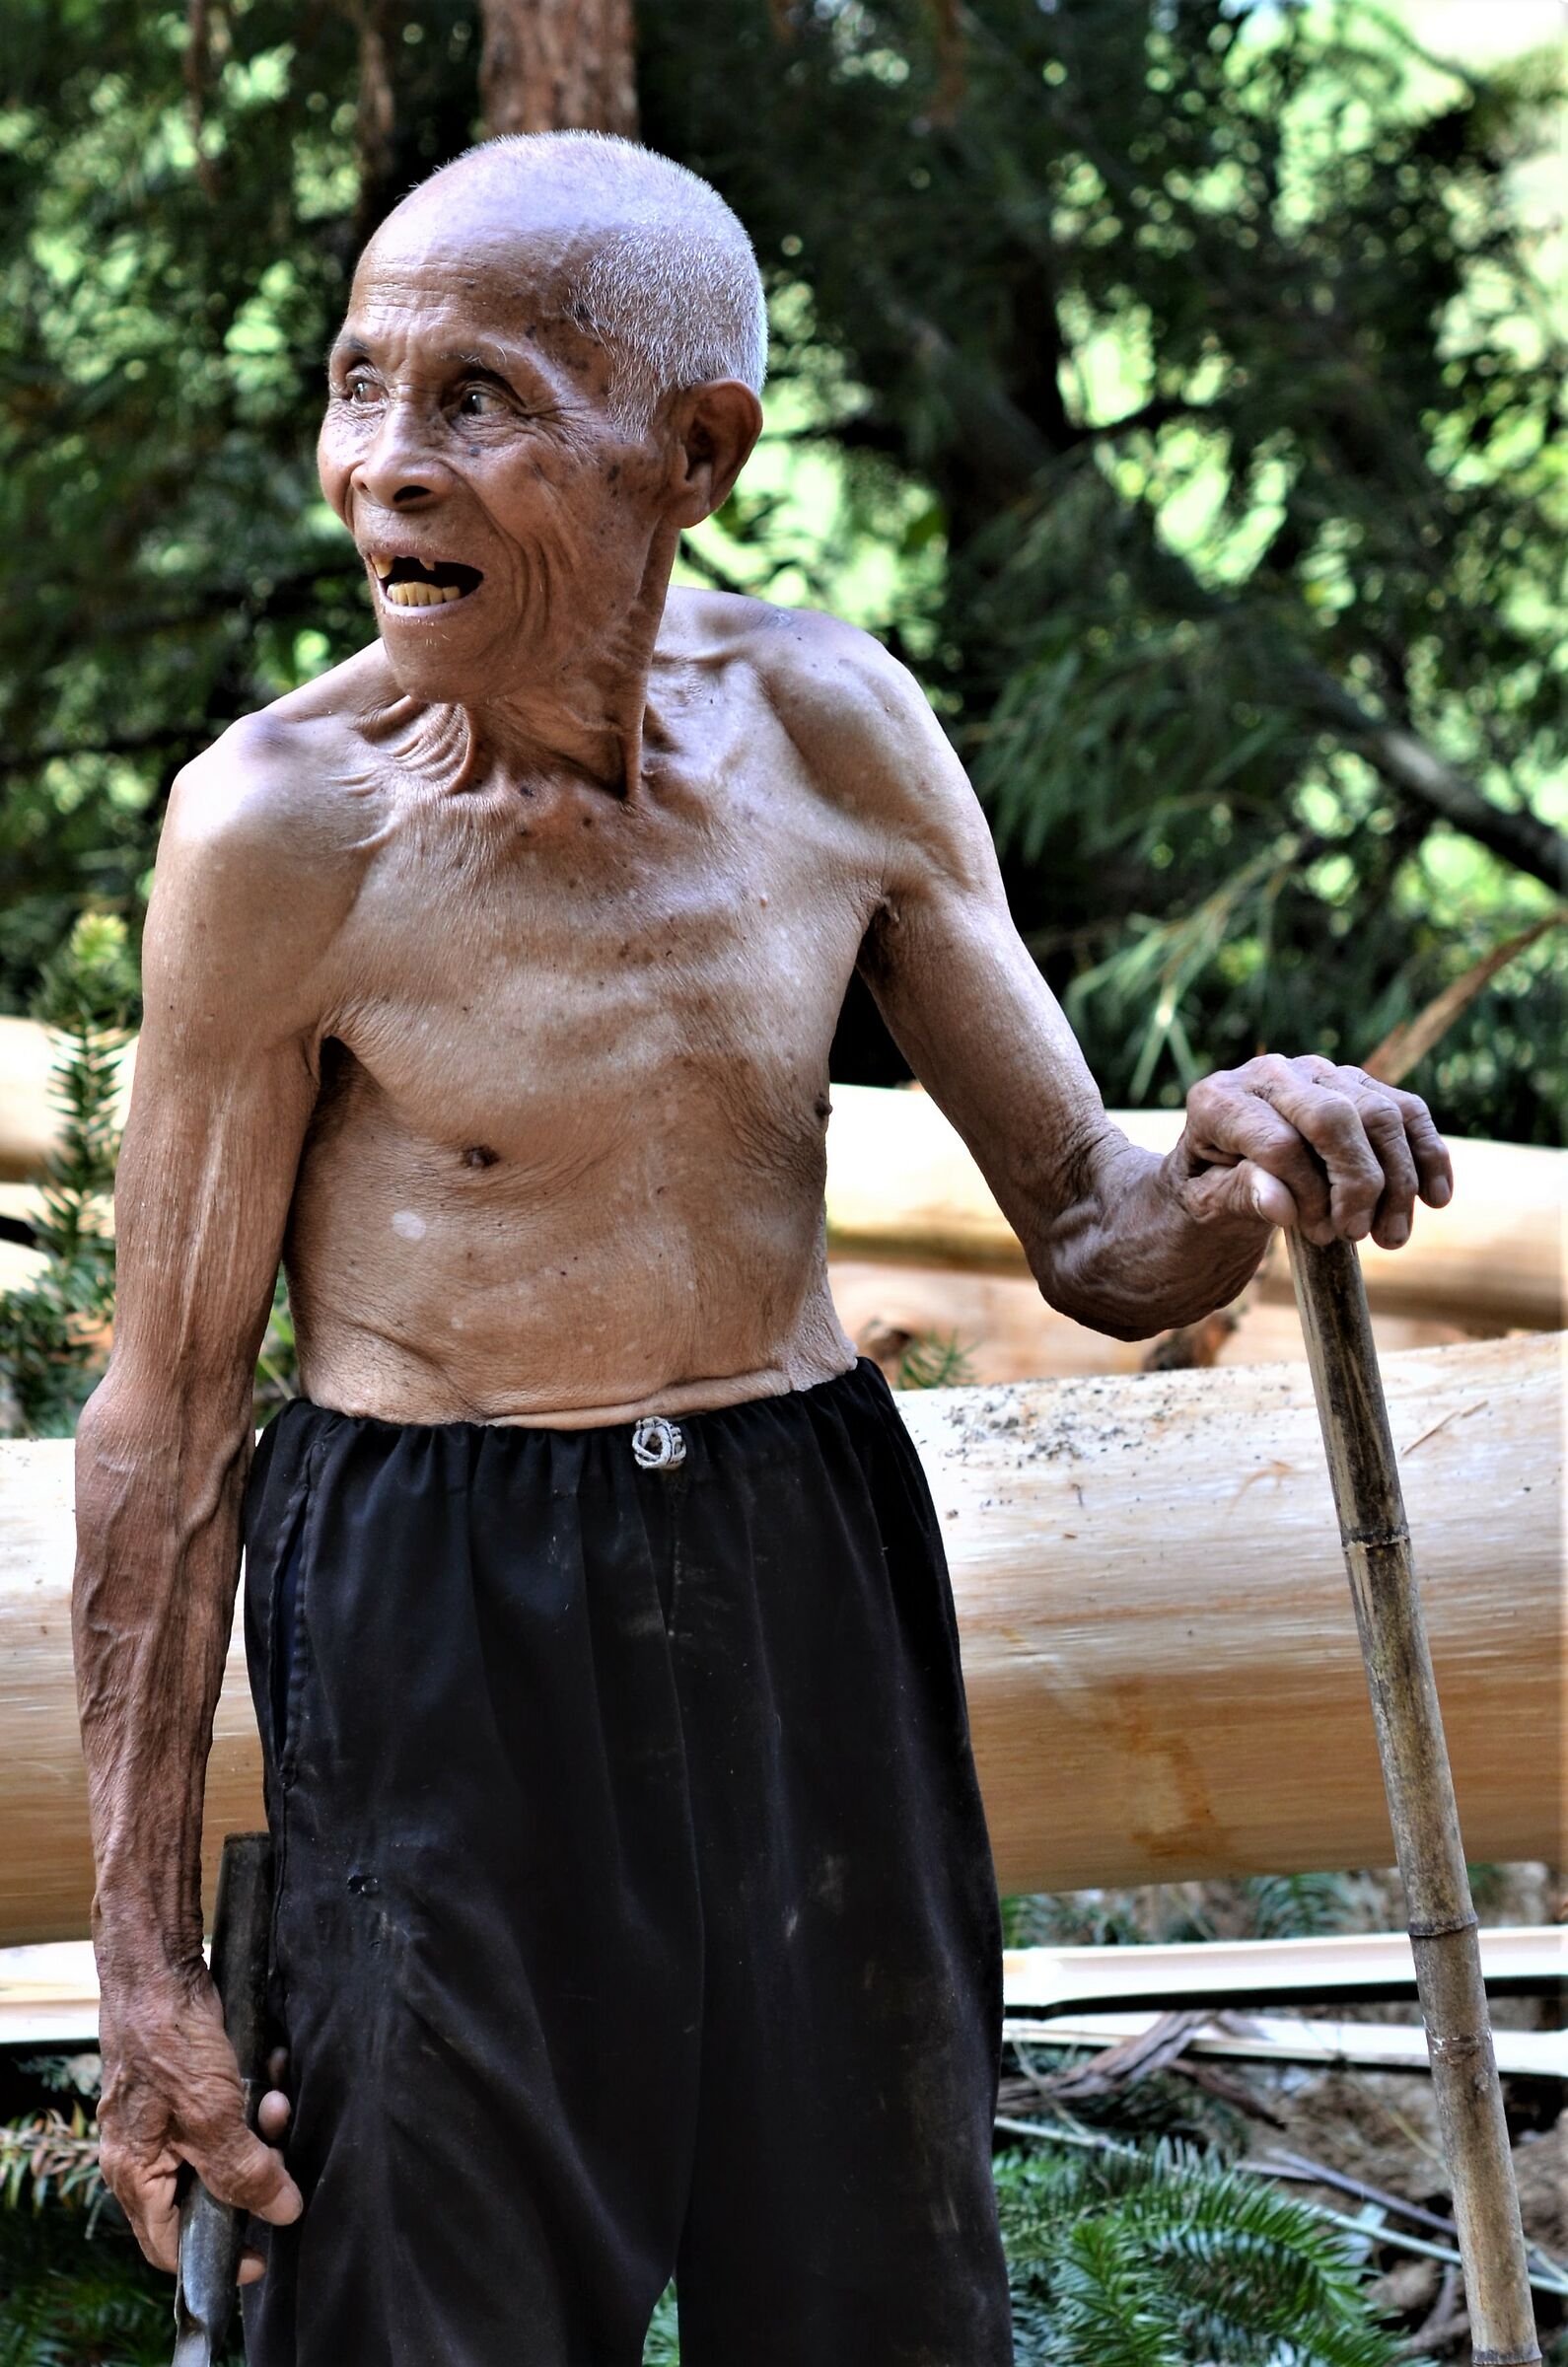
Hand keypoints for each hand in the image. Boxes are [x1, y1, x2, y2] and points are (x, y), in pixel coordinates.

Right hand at [96, 1963, 300, 2282]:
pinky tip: (271, 2068)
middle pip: (208, 2192)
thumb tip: (282, 2212)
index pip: (169, 2246)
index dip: (217, 2255)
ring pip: (226, 2146)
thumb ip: (244, 2171)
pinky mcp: (187, 2083)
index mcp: (136, 2173)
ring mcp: (165, 2116)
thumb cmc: (168, 2040)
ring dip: (260, 2125)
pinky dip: (254, 2094)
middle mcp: (145, 2151)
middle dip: (252, 2171)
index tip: (261, 2256)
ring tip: (277, 2099)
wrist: (156, 1966)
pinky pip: (229, 2108)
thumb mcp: (212, 2115)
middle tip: (279, 2146)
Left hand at [1169, 1053, 1452, 1250]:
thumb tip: (1283, 1202)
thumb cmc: (1205, 1195)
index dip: (1306, 1195)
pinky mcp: (1355, 1084)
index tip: (1316, 1235)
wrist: (1217, 1175)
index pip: (1280, 1143)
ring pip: (1379, 1114)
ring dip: (1398, 1181)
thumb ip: (1238, 1196)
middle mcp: (1268, 1073)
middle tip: (1359, 1236)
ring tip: (1391, 1238)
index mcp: (1217, 1100)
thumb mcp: (1204, 1205)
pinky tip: (1437, 1199)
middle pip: (1335, 1118)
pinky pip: (1406, 1111)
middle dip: (1359, 1184)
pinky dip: (1428, 1154)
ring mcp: (1316, 1072)